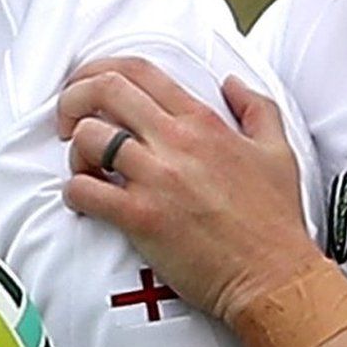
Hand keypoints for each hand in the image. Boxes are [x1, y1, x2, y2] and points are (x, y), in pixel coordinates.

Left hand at [56, 58, 320, 321]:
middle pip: (104, 90)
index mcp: (203, 121)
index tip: (86, 85)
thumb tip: (232, 82)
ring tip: (84, 168)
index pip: (139, 70)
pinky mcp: (142, 217)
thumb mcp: (279, 151)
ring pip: (89, 137)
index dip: (100, 70)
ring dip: (75, 151)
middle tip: (67, 121)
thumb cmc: (275, 222)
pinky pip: (85, 190)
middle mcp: (177, 141)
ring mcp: (158, 178)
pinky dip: (74, 192)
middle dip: (73, 98)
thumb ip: (256, 108)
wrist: (275, 277)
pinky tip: (84, 201)